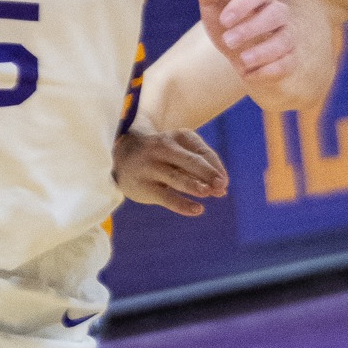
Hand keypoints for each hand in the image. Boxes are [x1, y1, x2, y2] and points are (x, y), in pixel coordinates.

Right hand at [112, 128, 227, 215]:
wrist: (122, 155)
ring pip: (177, 177)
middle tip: (222, 186)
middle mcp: (163, 148)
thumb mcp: (180, 153)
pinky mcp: (144, 186)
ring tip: (209, 193)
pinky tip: (197, 210)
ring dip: (194, 185)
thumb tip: (222, 191)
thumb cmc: (162, 155)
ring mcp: (152, 167)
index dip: (215, 167)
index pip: (202, 152)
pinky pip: (166, 197)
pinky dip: (182, 204)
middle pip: (190, 161)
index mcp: (178, 137)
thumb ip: (201, 169)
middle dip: (208, 173)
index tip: (224, 182)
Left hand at [188, 0, 302, 105]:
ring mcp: (286, 36)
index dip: (243, 4)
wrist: (238, 52)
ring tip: (242, 61)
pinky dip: (271, 70)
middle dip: (252, 28)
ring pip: (285, 40)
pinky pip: (288, 63)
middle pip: (277, 13)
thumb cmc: (226, 22)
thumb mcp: (213, 4)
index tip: (223, 20)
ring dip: (264, 51)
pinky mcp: (288, 59)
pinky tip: (249, 75)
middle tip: (227, 41)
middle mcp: (277, 13)